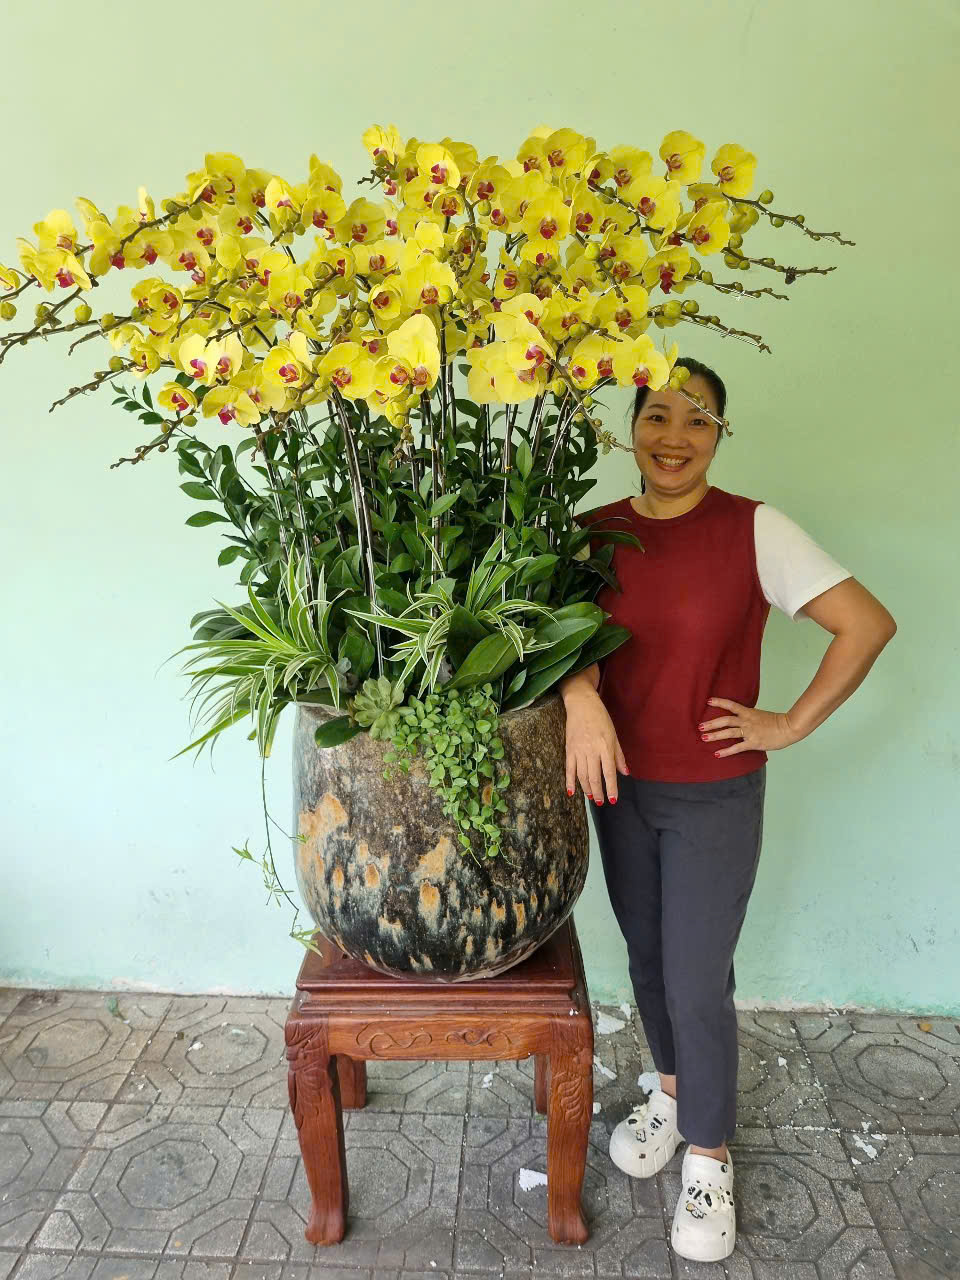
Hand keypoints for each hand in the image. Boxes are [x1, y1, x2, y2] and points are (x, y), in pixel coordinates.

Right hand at [563, 689, 628, 803]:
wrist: (581, 704)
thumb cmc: (601, 718)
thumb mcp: (614, 735)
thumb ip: (619, 756)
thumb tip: (625, 772)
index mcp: (605, 747)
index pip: (609, 772)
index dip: (611, 788)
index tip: (613, 799)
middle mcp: (591, 751)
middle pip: (594, 777)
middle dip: (598, 792)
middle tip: (601, 802)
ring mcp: (579, 751)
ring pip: (582, 775)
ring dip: (586, 789)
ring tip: (591, 797)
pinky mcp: (569, 749)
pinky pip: (569, 769)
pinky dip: (570, 782)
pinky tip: (572, 792)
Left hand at [699, 697, 800, 756]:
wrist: (789, 727)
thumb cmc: (778, 723)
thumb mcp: (761, 716)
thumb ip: (751, 718)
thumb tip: (744, 721)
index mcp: (749, 712)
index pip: (731, 705)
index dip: (719, 702)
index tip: (708, 701)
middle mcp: (746, 721)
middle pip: (725, 720)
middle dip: (711, 723)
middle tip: (700, 726)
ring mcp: (749, 732)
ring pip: (728, 732)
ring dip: (715, 735)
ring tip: (704, 738)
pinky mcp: (753, 742)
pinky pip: (737, 747)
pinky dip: (726, 751)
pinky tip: (717, 754)